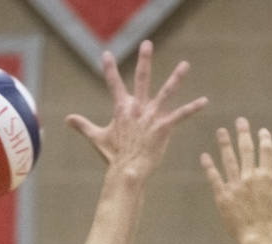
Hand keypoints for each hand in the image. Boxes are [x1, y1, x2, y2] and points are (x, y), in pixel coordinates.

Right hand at [66, 40, 207, 179]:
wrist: (127, 171)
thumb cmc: (113, 156)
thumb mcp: (97, 138)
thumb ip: (84, 126)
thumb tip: (67, 119)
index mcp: (122, 109)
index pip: (114, 84)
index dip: (109, 69)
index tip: (105, 54)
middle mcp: (137, 108)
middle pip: (141, 79)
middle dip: (144, 61)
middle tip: (147, 44)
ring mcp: (151, 116)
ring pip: (166, 92)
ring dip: (176, 78)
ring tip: (185, 65)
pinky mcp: (163, 127)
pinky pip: (180, 114)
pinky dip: (192, 108)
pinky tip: (204, 101)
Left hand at [201, 117, 271, 243]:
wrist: (257, 238)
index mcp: (266, 177)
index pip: (266, 151)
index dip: (264, 138)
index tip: (261, 131)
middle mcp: (250, 178)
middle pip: (246, 150)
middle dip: (243, 133)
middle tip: (240, 121)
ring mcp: (235, 186)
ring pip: (229, 160)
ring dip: (225, 144)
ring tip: (221, 131)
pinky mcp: (223, 196)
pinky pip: (214, 178)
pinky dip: (209, 167)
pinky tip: (204, 156)